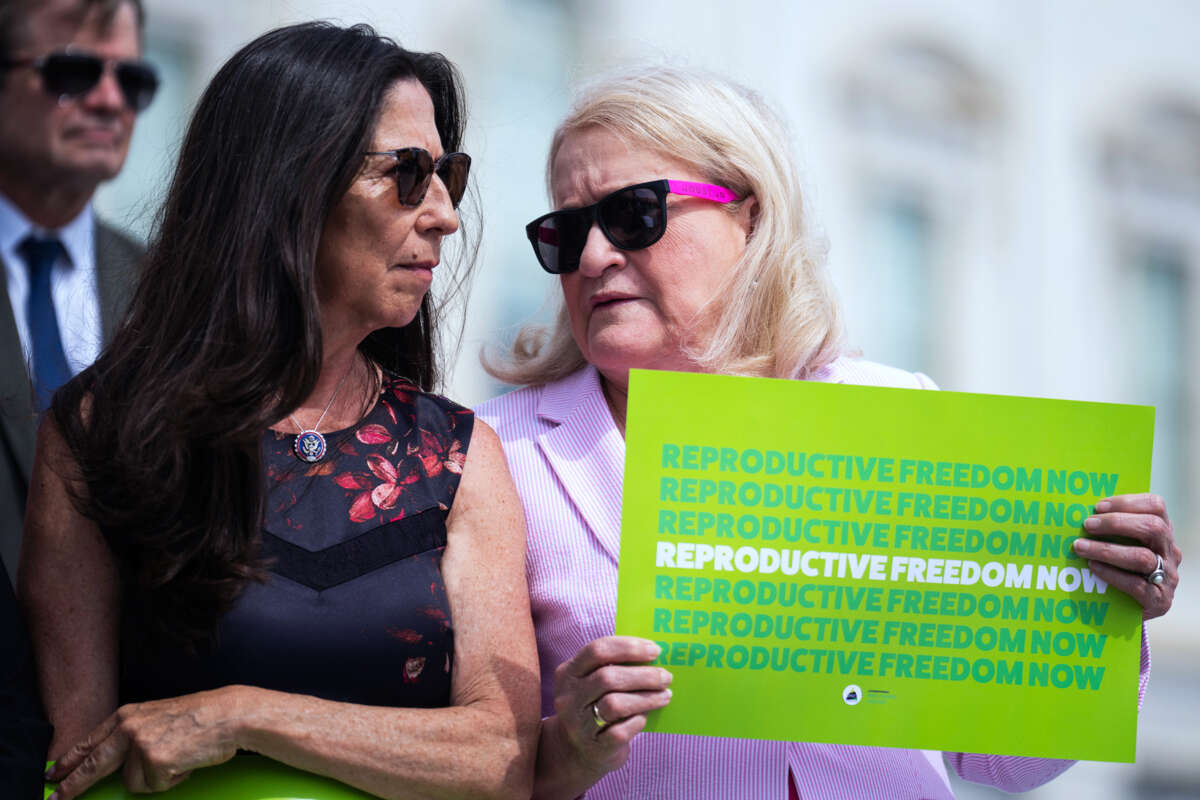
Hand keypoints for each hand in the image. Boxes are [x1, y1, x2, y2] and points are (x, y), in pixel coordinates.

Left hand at [45, 687, 243, 798]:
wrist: (227, 715)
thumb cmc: (200, 718)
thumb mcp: (158, 717)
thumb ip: (133, 735)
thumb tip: (113, 763)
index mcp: (127, 715)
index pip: (89, 742)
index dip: (68, 761)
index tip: (53, 776)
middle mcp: (128, 728)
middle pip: (91, 765)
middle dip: (71, 786)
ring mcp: (140, 745)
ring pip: (133, 782)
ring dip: (155, 778)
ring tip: (178, 758)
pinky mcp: (155, 762)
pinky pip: (154, 786)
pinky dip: (171, 780)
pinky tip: (185, 762)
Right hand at [550, 636, 671, 777]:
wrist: (578, 751)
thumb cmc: (595, 706)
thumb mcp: (593, 682)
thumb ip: (615, 667)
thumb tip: (654, 655)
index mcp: (568, 672)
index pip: (597, 650)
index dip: (629, 648)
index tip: (655, 649)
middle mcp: (569, 697)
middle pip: (607, 677)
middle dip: (643, 675)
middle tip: (666, 676)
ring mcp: (578, 724)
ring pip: (614, 704)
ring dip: (646, 698)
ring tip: (665, 695)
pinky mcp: (593, 746)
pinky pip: (620, 731)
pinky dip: (637, 721)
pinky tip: (645, 717)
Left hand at [1074, 493, 1181, 619]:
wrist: (1132, 609)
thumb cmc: (1122, 569)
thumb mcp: (1124, 545)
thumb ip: (1113, 530)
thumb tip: (1077, 511)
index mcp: (1162, 532)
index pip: (1156, 506)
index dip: (1128, 502)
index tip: (1098, 506)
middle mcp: (1169, 552)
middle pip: (1153, 527)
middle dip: (1116, 523)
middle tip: (1087, 525)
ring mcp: (1167, 577)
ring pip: (1142, 557)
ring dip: (1107, 550)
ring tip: (1080, 547)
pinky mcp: (1159, 600)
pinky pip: (1135, 585)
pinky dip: (1111, 574)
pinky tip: (1092, 567)